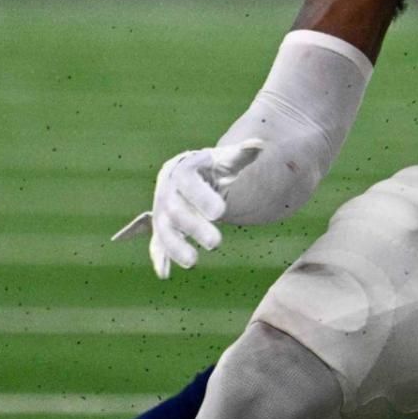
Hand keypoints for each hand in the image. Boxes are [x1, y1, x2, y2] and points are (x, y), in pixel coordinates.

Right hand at [112, 140, 263, 277]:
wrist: (192, 174)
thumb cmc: (214, 166)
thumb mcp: (227, 160)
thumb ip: (241, 156)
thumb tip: (260, 145)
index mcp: (182, 170)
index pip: (188, 182)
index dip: (201, 197)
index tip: (220, 212)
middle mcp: (167, 190)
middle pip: (176, 210)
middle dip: (194, 227)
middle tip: (216, 244)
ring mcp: (161, 210)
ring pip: (163, 230)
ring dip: (175, 247)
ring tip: (192, 262)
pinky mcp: (162, 228)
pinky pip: (157, 243)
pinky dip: (160, 257)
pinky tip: (164, 274)